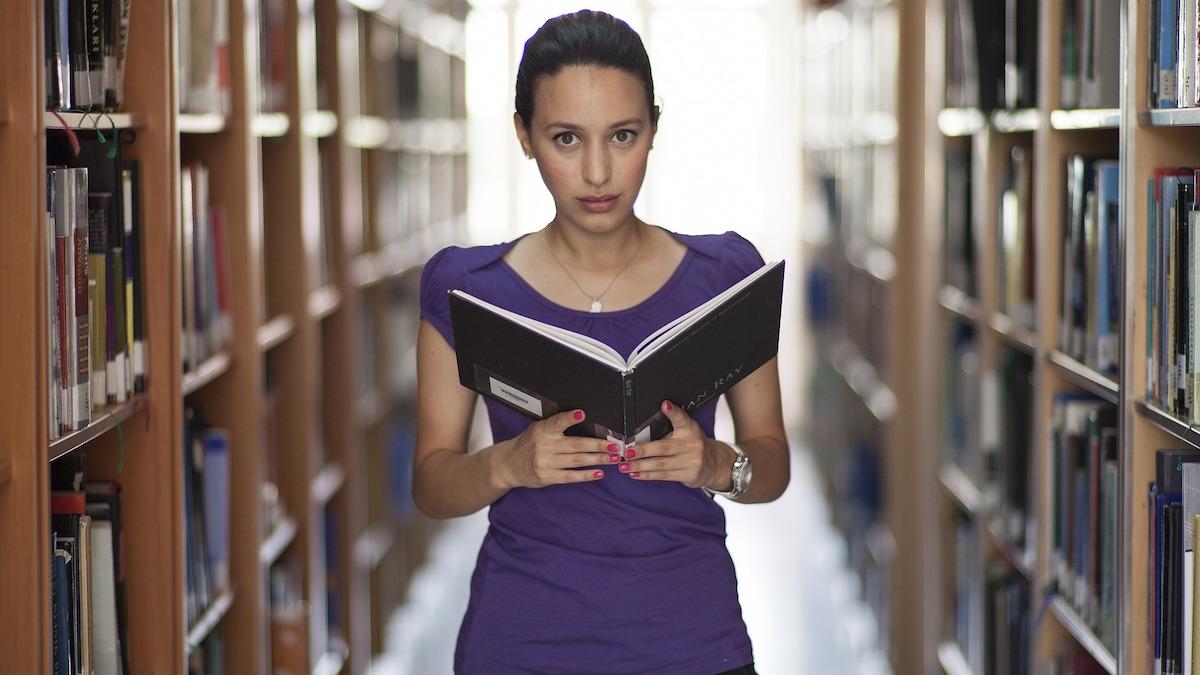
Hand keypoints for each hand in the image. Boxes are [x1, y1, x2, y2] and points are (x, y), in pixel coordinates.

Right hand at [498, 410, 620, 488]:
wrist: (508, 465)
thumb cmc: (527, 444)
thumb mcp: (538, 429)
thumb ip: (556, 426)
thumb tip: (583, 419)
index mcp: (542, 430)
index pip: (557, 422)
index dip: (569, 418)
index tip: (582, 414)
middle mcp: (544, 446)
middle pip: (575, 445)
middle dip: (597, 445)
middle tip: (614, 445)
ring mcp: (546, 463)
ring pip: (576, 461)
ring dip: (597, 459)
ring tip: (613, 458)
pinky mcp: (547, 477)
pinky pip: (570, 476)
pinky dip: (585, 475)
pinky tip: (598, 473)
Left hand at [620, 401, 734, 489]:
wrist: (714, 464)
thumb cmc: (693, 444)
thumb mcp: (687, 429)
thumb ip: (670, 425)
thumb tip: (642, 426)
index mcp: (689, 429)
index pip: (681, 418)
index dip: (673, 412)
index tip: (665, 404)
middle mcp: (691, 445)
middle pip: (663, 448)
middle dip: (643, 451)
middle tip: (627, 452)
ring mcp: (690, 461)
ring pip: (660, 465)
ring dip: (640, 466)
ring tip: (624, 466)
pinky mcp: (688, 475)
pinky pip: (663, 476)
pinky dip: (647, 475)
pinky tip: (635, 474)